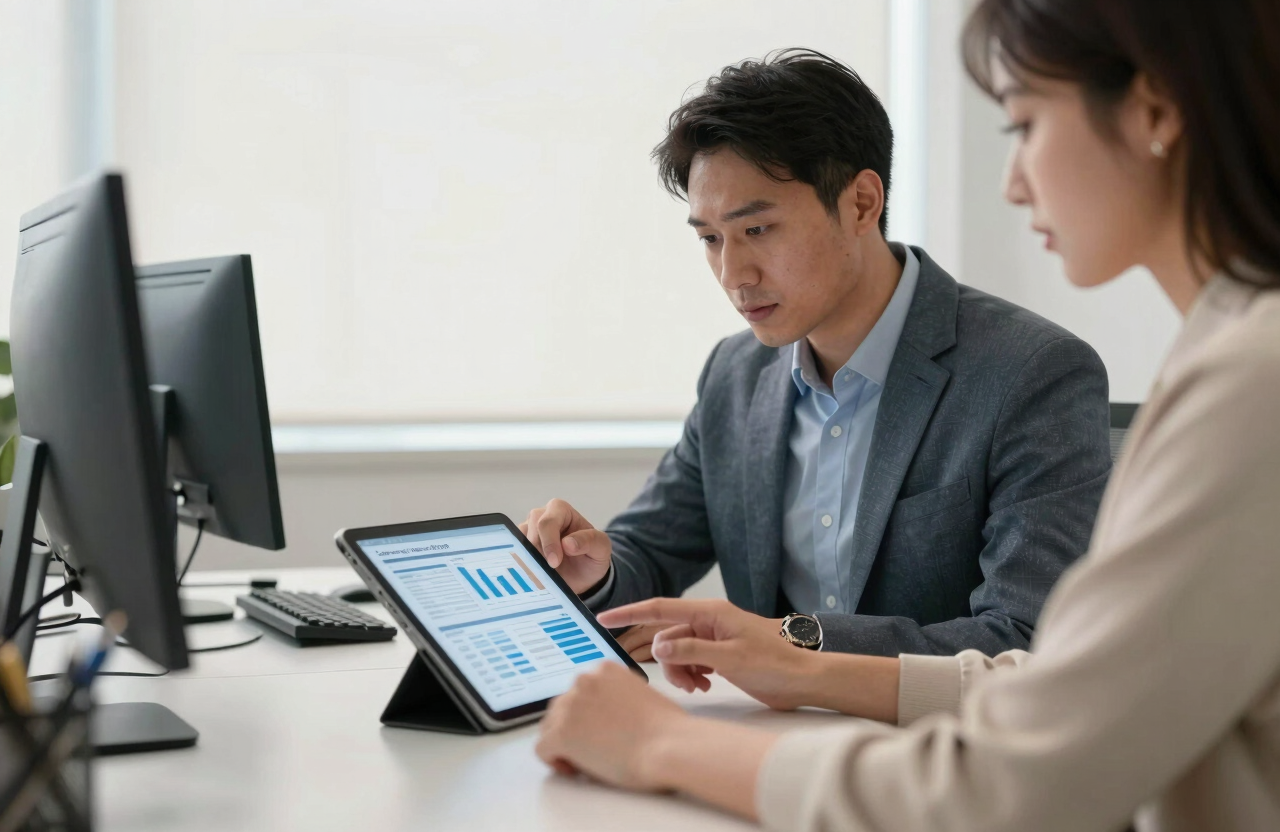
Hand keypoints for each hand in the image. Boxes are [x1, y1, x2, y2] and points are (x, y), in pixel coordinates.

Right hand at [520, 499, 611, 594]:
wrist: (582, 576)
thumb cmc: (591, 557)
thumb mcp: (601, 549)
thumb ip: (590, 541)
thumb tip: (568, 543)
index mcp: (560, 510)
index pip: (547, 522)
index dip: (549, 542)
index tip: (555, 562)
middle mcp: (541, 516)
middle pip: (530, 530)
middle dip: (539, 552)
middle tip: (549, 571)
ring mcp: (527, 531)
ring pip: (518, 542)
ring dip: (529, 560)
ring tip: (543, 573)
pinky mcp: (518, 546)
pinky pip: (512, 553)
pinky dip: (522, 565)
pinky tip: (533, 574)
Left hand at [536, 662, 689, 791]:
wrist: (669, 746)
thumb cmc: (667, 729)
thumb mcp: (640, 695)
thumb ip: (616, 698)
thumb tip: (604, 719)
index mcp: (604, 669)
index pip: (581, 692)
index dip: (587, 715)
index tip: (601, 732)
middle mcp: (583, 681)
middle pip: (562, 708)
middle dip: (574, 729)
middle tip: (595, 750)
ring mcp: (570, 706)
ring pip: (549, 727)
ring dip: (563, 743)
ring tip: (587, 762)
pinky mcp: (561, 733)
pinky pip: (542, 748)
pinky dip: (554, 761)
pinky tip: (575, 770)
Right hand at [598, 599, 816, 710]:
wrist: (802, 681)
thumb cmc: (774, 664)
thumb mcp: (729, 658)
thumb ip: (692, 651)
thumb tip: (658, 648)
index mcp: (710, 612)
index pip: (660, 609)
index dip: (629, 613)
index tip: (603, 618)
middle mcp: (709, 621)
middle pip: (668, 637)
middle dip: (669, 661)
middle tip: (687, 682)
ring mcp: (714, 638)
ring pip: (677, 652)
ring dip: (681, 671)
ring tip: (698, 686)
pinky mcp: (719, 654)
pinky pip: (690, 660)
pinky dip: (691, 674)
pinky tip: (704, 685)